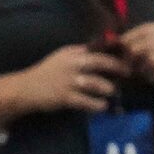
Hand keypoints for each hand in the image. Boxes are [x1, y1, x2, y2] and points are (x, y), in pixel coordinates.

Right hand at [10, 43, 126, 114]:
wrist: (26, 88)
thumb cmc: (47, 72)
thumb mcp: (62, 57)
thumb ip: (80, 53)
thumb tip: (102, 48)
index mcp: (72, 54)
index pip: (98, 51)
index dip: (114, 55)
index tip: (128, 59)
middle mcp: (72, 65)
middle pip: (100, 63)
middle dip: (117, 68)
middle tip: (128, 73)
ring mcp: (69, 81)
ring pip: (96, 84)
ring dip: (108, 89)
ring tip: (112, 92)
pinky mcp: (65, 97)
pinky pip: (86, 102)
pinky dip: (97, 105)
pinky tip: (102, 106)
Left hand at [116, 23, 153, 94]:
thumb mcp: (147, 47)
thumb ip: (129, 43)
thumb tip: (106, 43)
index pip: (137, 33)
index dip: (126, 44)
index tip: (123, 55)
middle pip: (140, 47)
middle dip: (131, 60)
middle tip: (130, 68)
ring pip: (149, 60)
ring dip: (142, 69)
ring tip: (142, 73)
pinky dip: (152, 77)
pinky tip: (152, 78)